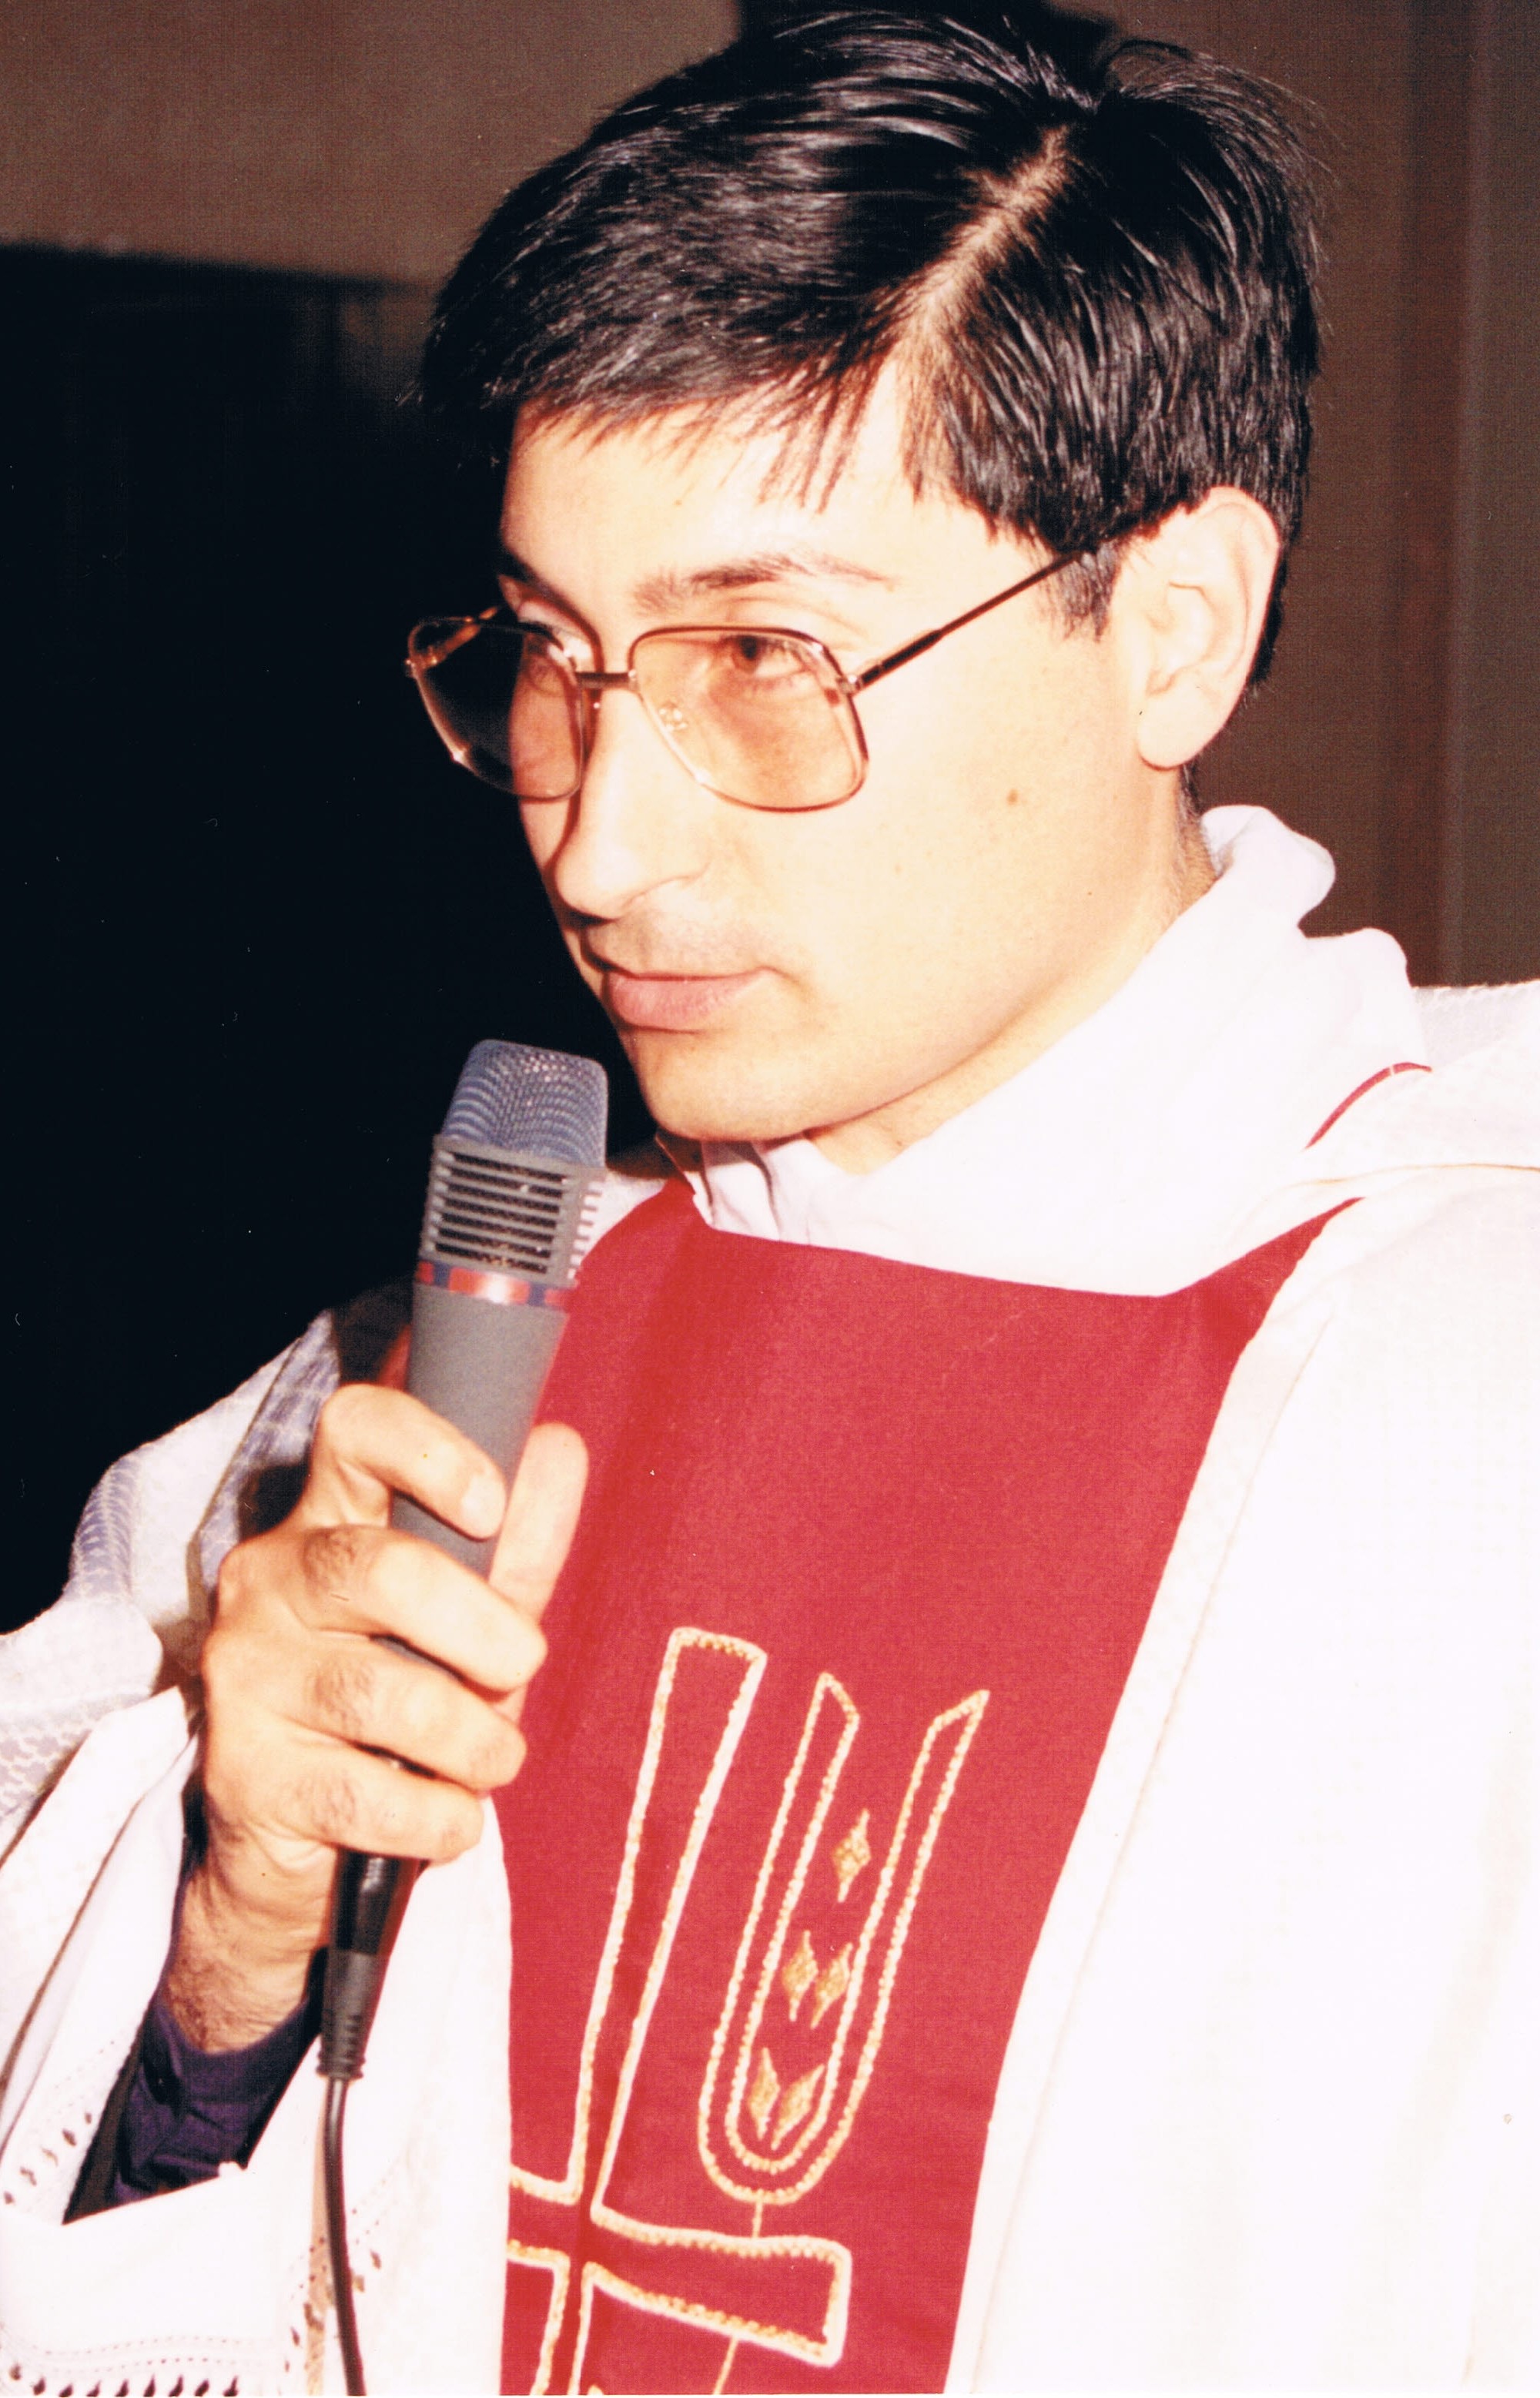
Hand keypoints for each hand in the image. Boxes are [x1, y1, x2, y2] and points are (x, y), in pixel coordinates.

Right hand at [165, 1385, 586, 2047]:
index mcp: (326, 1519)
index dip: (429, 1452)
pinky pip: (369, 1796)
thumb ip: (516, 1547)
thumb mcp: (471, 1624)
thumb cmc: (400, 1710)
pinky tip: (447, 1817)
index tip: (492, 1506)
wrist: (303, 1847)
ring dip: (472, 1740)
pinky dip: (439, 1816)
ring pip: (383, 1694)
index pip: (354, 1430)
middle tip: (522, 1665)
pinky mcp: (243, 1774)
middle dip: (482, 1627)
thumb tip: (559, 1450)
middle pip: (380, 1568)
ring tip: (493, 1758)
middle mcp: (267, 1581)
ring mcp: (245, 1676)